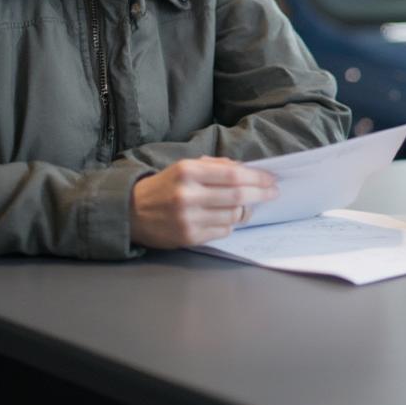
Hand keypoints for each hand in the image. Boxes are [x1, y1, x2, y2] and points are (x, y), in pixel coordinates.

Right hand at [129, 156, 276, 248]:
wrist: (132, 212)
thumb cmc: (165, 186)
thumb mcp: (186, 167)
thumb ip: (216, 166)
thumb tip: (246, 170)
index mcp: (189, 172)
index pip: (233, 175)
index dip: (257, 178)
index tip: (271, 179)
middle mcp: (188, 195)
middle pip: (237, 196)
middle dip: (260, 194)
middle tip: (273, 192)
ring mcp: (188, 219)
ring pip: (233, 216)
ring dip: (245, 210)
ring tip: (247, 205)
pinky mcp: (189, 238)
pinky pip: (223, 231)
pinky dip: (230, 224)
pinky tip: (227, 218)